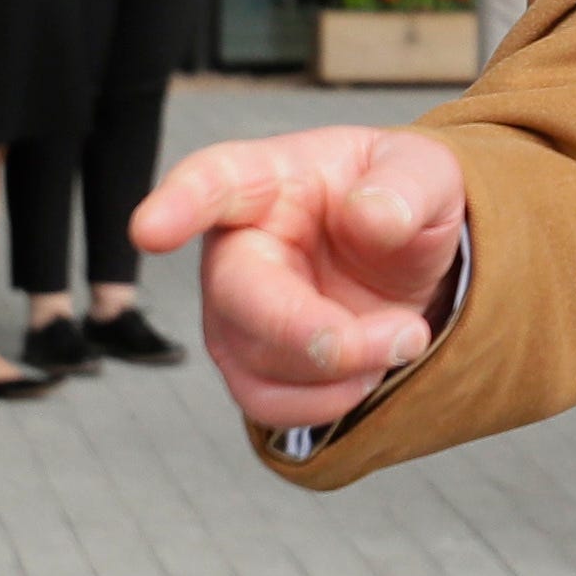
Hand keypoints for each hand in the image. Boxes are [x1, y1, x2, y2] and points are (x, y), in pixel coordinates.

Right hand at [131, 128, 466, 429]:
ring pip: (253, 361)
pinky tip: (371, 370)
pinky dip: (328, 402)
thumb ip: (408, 185)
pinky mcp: (250, 363)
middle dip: (313, 331)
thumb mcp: (426, 172)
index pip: (211, 182)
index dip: (177, 205)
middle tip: (406, 334)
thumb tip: (373, 216)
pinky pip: (264, 403)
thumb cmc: (400, 199)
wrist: (409, 257)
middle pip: (236, 294)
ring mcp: (235, 310)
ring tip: (406, 335)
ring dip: (341, 370)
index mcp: (268, 180)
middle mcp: (236, 245)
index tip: (149, 231)